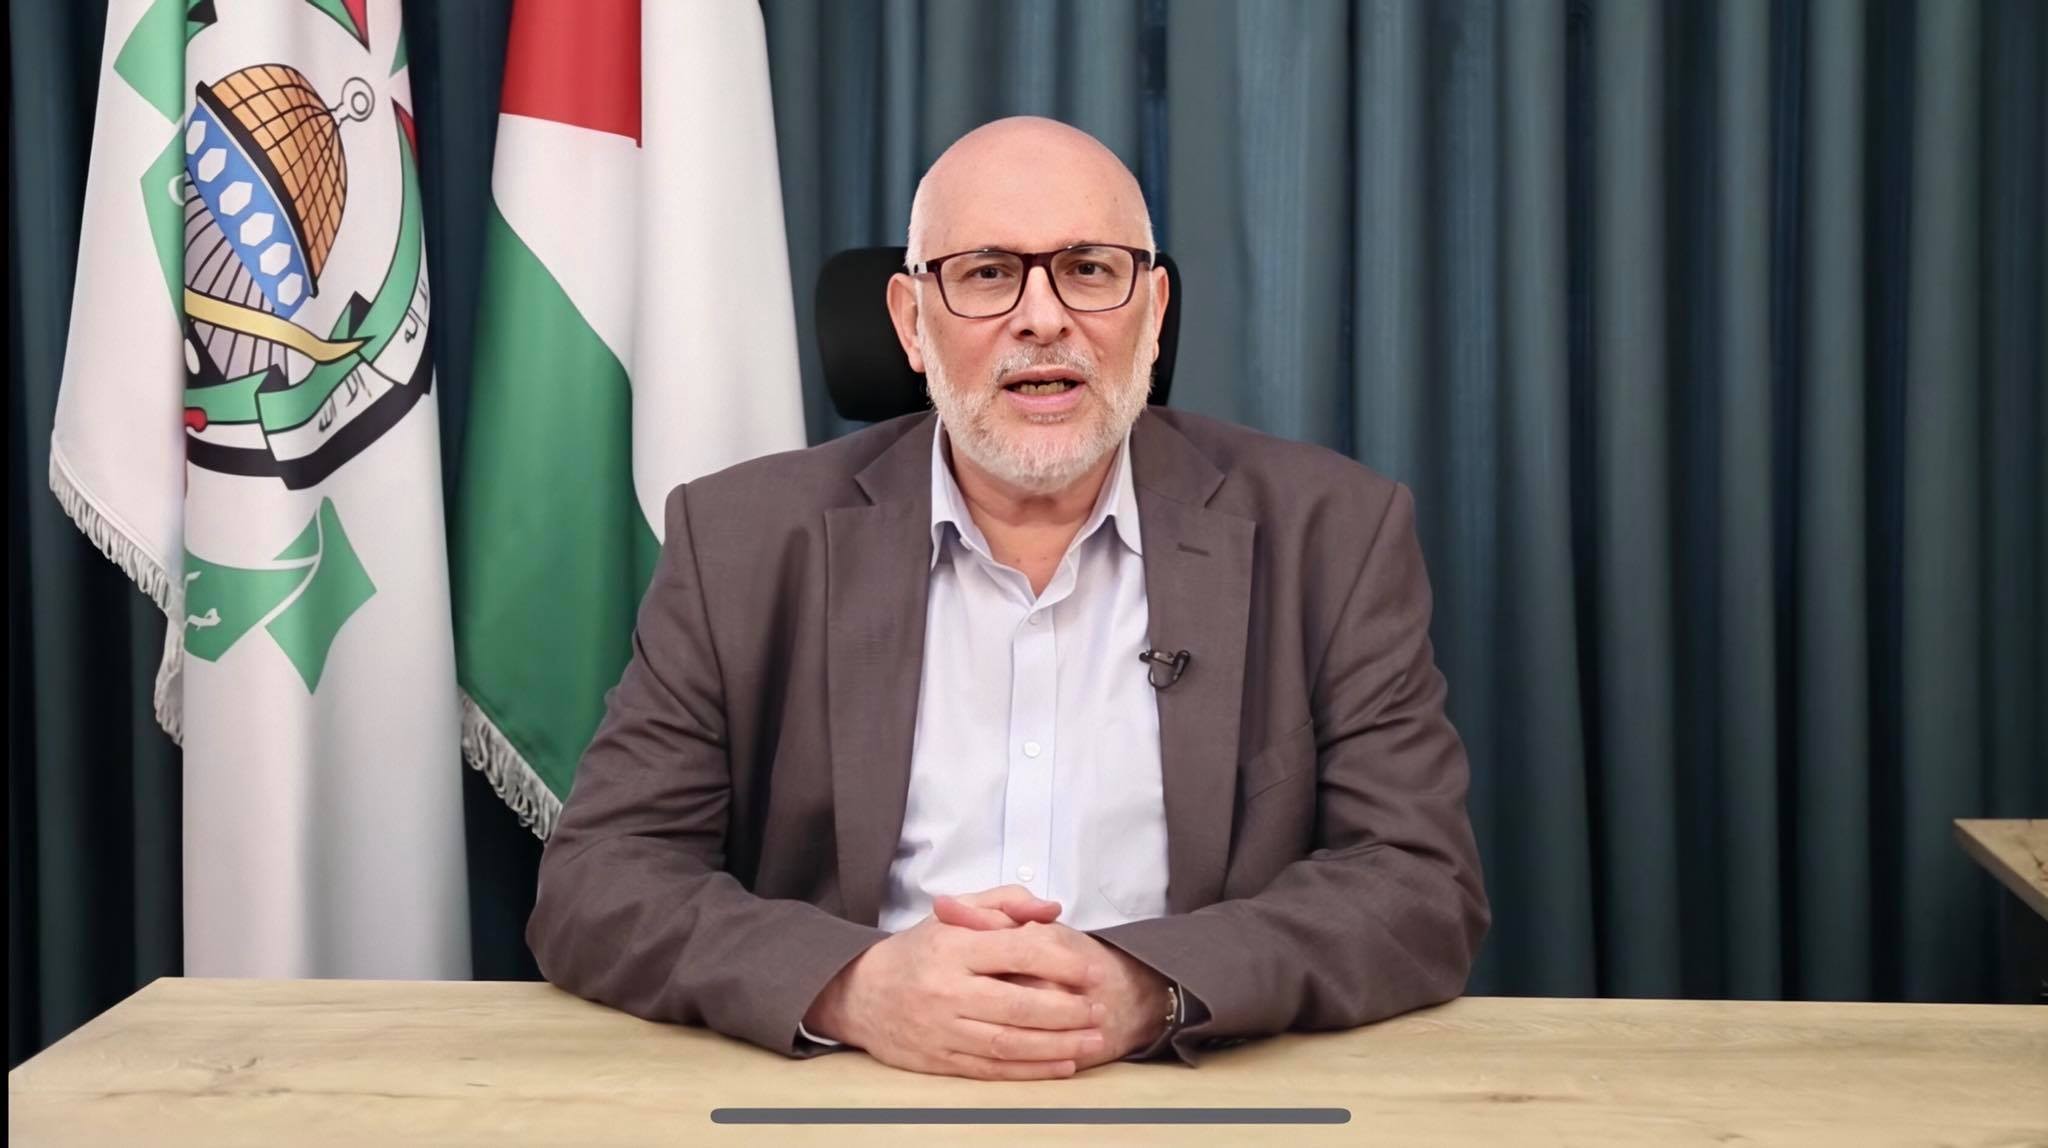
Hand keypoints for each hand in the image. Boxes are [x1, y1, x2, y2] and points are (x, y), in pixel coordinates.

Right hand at [932, 888, 1172, 1065]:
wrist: (859, 993)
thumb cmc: (917, 951)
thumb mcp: (954, 913)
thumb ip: (1004, 903)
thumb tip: (1051, 909)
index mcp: (953, 948)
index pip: (1017, 951)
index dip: (1061, 961)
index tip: (1090, 970)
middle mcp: (947, 990)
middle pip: (1018, 1005)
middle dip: (1067, 1011)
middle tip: (1099, 1009)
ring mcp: (942, 1029)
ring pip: (1009, 1043)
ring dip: (1057, 1045)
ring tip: (1093, 1040)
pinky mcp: (939, 1060)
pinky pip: (992, 1069)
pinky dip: (1031, 1070)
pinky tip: (1062, 1064)